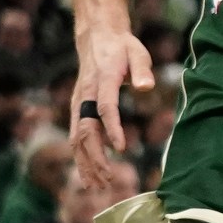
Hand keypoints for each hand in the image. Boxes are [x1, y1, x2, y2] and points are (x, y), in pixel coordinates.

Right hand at [71, 21, 154, 181]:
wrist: (97, 37)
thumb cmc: (122, 47)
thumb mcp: (138, 52)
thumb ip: (142, 70)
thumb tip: (146, 87)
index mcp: (101, 80)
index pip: (105, 108)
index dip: (112, 128)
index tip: (121, 148)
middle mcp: (85, 94)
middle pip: (86, 129)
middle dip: (95, 156)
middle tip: (108, 179)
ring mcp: (78, 102)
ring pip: (77, 137)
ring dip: (85, 162)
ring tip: (97, 185)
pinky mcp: (77, 107)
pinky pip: (76, 135)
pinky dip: (80, 155)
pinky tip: (88, 173)